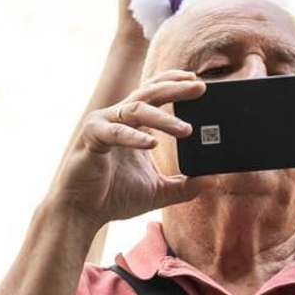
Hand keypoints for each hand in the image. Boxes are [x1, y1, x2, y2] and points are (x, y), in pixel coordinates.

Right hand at [49, 71, 208, 231]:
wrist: (82, 213)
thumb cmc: (115, 196)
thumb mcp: (159, 191)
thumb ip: (186, 186)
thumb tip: (213, 180)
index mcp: (133, 125)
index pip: (154, 93)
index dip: (174, 83)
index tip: (198, 81)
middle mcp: (118, 119)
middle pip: (149, 93)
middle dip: (175, 88)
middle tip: (200, 87)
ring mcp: (103, 125)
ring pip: (136, 110)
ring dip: (163, 117)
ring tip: (187, 129)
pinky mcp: (91, 139)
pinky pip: (115, 133)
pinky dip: (134, 137)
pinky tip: (153, 143)